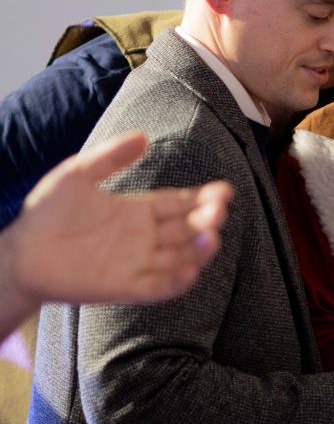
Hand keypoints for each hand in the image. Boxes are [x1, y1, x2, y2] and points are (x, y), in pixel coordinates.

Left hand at [3, 131, 232, 324]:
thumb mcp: (78, 174)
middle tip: (219, 210)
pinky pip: (159, 287)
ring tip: (212, 236)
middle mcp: (145, 239)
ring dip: (199, 250)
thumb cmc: (46, 213)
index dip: (203, 198)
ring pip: (181, 258)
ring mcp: (137, 264)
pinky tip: (190, 268)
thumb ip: (111, 156)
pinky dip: (177, 281)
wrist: (20, 252)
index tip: (224, 190)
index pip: (181, 204)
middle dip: (206, 220)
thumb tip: (144, 136)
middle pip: (187, 230)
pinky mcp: (126, 287)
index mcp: (139, 211)